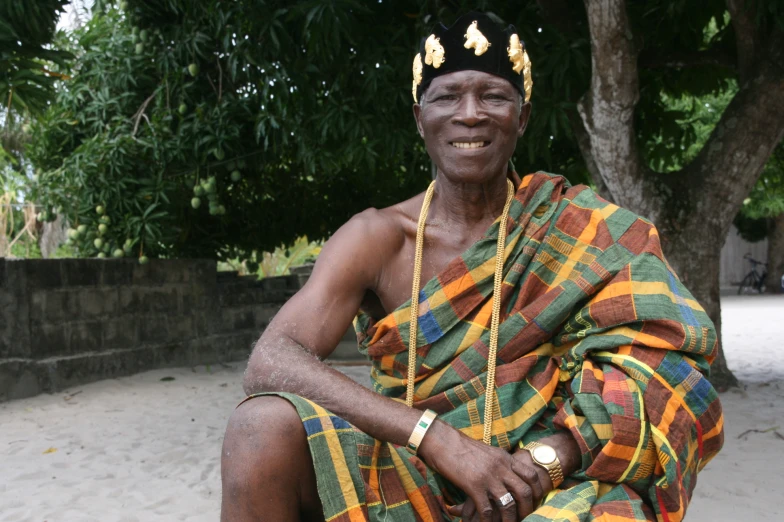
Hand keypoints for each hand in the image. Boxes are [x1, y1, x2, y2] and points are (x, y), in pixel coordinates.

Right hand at [418, 422, 545, 521]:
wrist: (443, 441)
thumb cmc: (462, 447)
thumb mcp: (488, 452)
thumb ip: (500, 463)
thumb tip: (508, 473)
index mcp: (505, 458)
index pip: (531, 475)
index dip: (537, 491)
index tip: (536, 502)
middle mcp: (500, 467)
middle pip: (524, 492)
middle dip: (528, 509)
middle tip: (525, 518)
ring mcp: (488, 477)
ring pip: (508, 504)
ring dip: (510, 519)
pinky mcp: (474, 485)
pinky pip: (487, 509)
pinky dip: (489, 521)